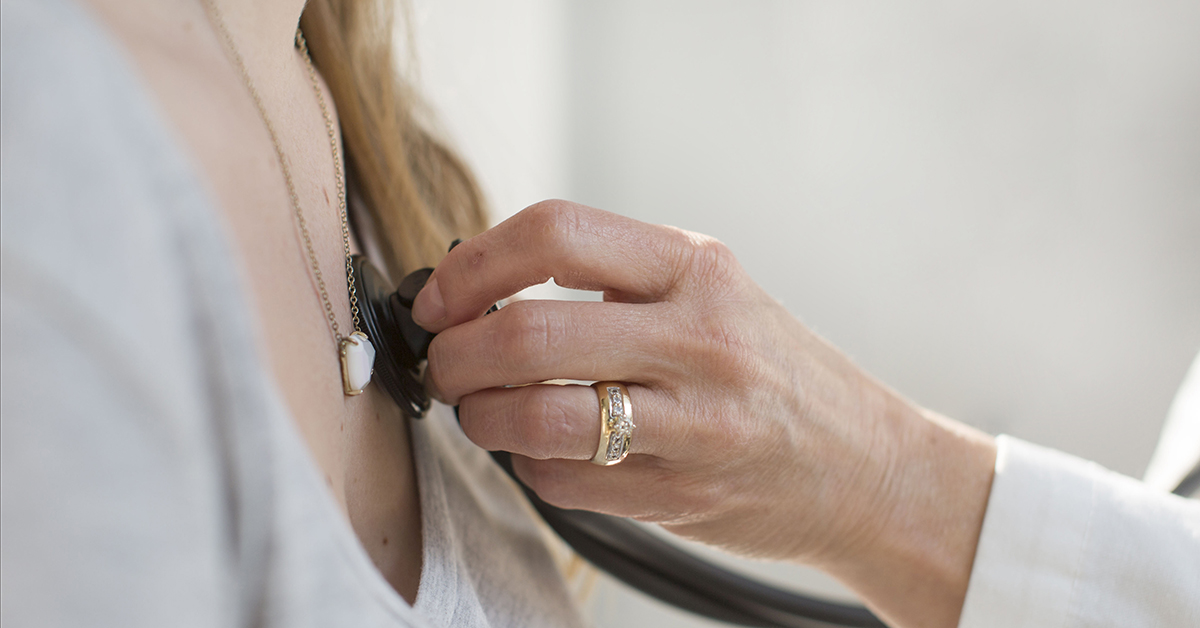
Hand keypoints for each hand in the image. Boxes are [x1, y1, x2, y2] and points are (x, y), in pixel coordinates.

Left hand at [413, 200, 995, 627]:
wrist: (866, 464)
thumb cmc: (774, 370)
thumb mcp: (715, 291)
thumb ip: (616, 278)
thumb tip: (485, 282)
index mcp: (697, 270)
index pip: (556, 235)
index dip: (473, 263)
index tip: (442, 294)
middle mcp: (698, 341)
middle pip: (527, 333)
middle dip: (455, 352)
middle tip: (444, 361)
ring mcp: (692, 425)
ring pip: (534, 419)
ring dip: (479, 416)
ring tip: (480, 409)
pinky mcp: (679, 496)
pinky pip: (561, 482)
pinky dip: (527, 464)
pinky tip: (540, 450)